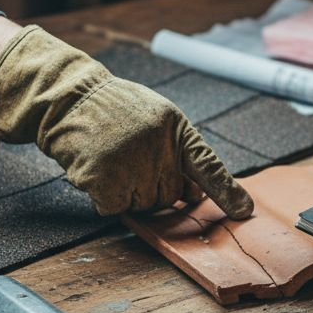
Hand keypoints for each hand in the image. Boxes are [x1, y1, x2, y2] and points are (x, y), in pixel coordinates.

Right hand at [0, 25, 253, 218]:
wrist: (68, 99)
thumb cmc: (114, 111)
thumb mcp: (155, 119)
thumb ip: (177, 151)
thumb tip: (194, 194)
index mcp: (175, 127)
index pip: (207, 164)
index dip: (227, 191)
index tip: (244, 212)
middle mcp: (156, 145)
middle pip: (170, 195)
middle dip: (153, 186)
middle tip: (130, 160)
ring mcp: (130, 162)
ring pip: (143, 205)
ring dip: (128, 193)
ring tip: (111, 160)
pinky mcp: (103, 179)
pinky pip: (115, 208)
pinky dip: (104, 197)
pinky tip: (96, 170)